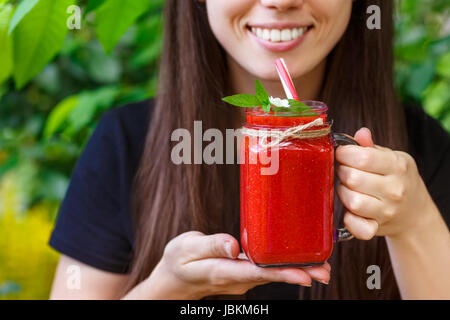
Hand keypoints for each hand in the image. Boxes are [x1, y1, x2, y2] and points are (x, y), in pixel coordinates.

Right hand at [145, 231, 330, 298]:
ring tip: (321, 267)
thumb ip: (210, 244)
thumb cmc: (179, 262)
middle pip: (270, 276)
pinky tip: (297, 260)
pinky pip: (266, 271)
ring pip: (271, 275)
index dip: (281, 273)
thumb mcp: (186, 248)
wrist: (174, 281)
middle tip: (324, 272)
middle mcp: (235, 279)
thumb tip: (234, 245)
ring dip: (296, 271)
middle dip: (298, 273)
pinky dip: (283, 266)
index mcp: (221, 271)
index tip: (305, 275)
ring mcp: (240, 280)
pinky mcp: (242, 275)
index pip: (255, 272)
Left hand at [335, 128, 433, 239]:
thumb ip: (371, 147)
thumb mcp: (390, 158)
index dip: (345, 154)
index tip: (342, 154)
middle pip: (353, 178)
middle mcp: (395, 189)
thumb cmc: (396, 179)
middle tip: (344, 171)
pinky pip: (358, 227)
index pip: (363, 157)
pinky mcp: (377, 228)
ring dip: (342, 192)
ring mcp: (387, 211)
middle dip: (342, 172)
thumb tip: (361, 133)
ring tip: (347, 188)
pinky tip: (349, 211)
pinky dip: (349, 220)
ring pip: (352, 201)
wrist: (414, 212)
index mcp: (398, 166)